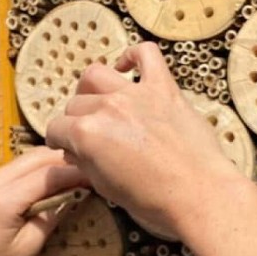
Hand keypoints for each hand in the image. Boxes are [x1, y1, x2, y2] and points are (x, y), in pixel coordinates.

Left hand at [0, 147, 87, 255]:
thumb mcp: (27, 249)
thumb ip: (51, 218)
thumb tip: (74, 196)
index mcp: (4, 199)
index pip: (48, 175)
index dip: (75, 172)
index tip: (98, 175)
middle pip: (38, 157)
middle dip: (67, 161)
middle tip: (92, 171)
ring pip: (28, 158)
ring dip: (53, 162)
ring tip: (77, 174)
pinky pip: (18, 166)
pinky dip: (39, 168)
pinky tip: (54, 180)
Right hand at [46, 43, 240, 240]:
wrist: (200, 195)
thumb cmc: (155, 201)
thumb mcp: (106, 189)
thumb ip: (86, 163)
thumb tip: (77, 152)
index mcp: (87, 134)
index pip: (56, 128)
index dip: (59, 141)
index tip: (67, 148)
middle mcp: (106, 108)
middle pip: (76, 103)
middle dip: (77, 120)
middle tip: (90, 135)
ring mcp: (136, 94)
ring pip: (97, 74)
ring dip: (93, 89)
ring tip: (100, 102)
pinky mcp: (164, 88)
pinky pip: (146, 54)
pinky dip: (134, 56)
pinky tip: (128, 67)